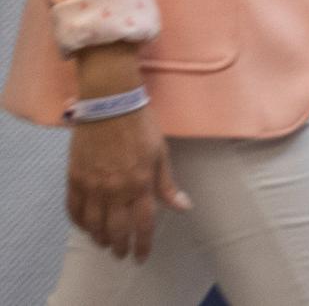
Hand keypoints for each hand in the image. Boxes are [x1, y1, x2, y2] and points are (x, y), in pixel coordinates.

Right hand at [67, 106, 188, 262]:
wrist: (110, 103)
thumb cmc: (141, 126)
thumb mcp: (160, 154)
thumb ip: (167, 185)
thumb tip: (183, 207)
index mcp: (140, 184)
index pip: (142, 224)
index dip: (142, 244)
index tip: (141, 256)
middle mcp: (115, 190)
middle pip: (115, 230)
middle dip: (119, 246)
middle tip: (121, 254)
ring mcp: (92, 185)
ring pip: (92, 224)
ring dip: (98, 238)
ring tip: (104, 243)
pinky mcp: (74, 178)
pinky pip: (73, 209)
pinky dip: (78, 222)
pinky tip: (85, 226)